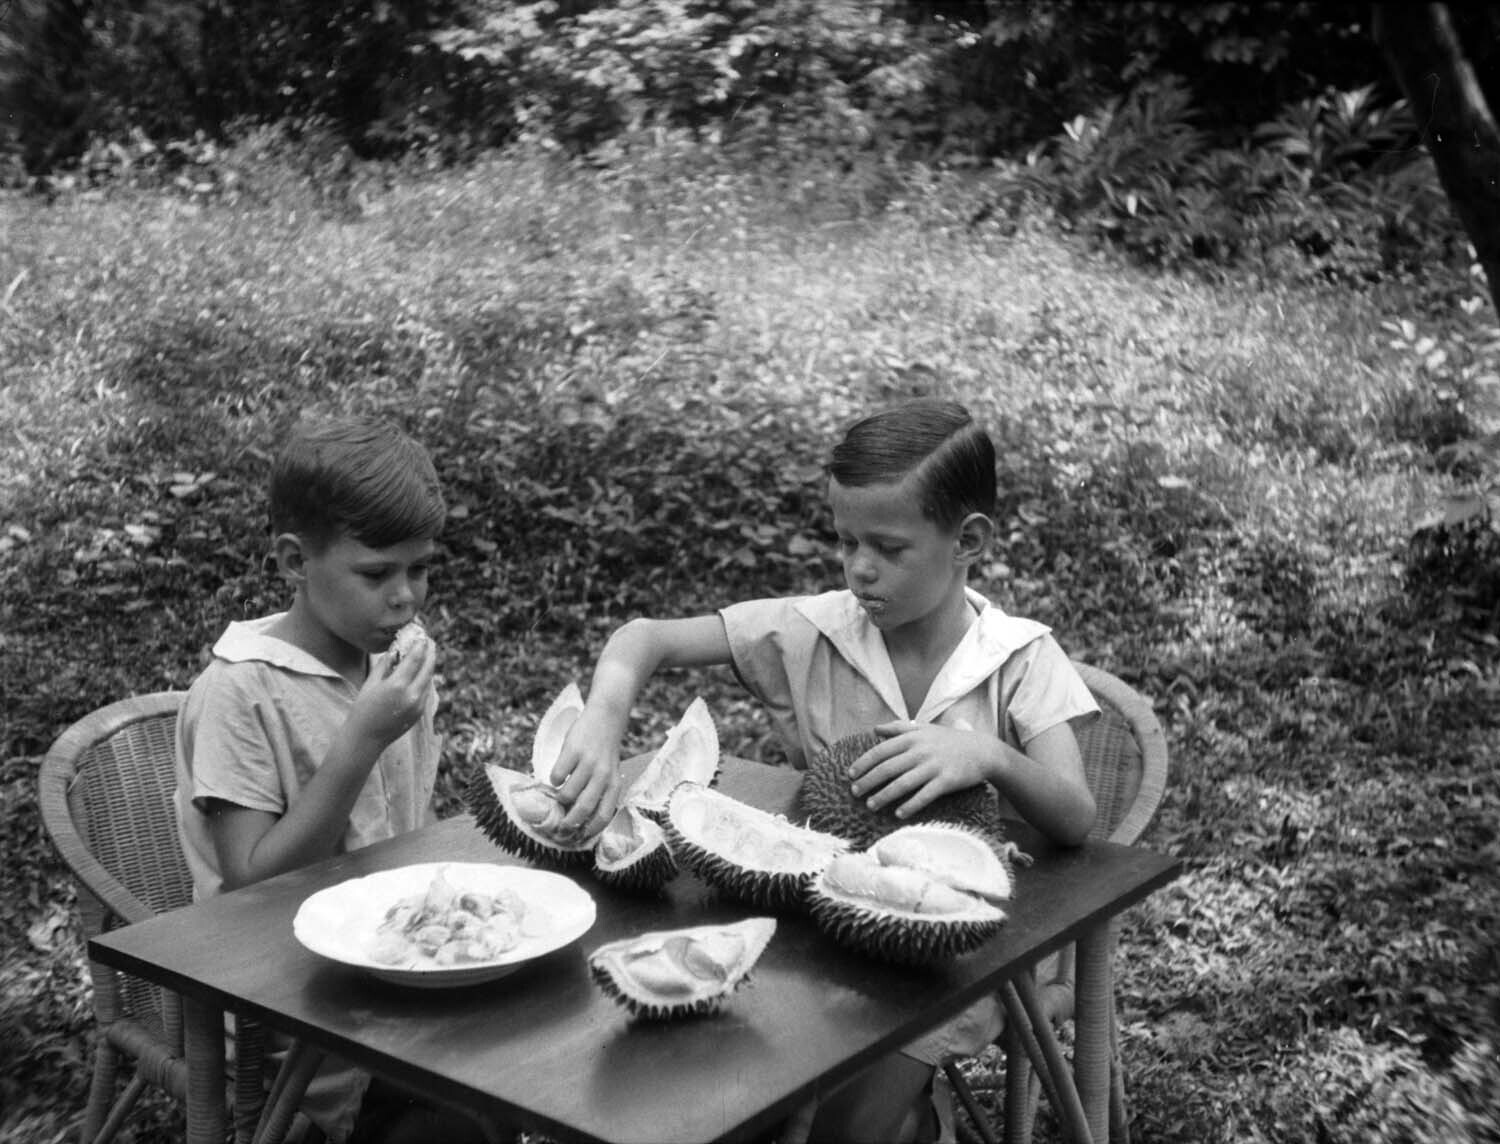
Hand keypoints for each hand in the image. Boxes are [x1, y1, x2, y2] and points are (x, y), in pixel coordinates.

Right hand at [349, 637, 435, 749]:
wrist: (366, 738)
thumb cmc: (363, 709)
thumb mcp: (371, 683)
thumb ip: (385, 664)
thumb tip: (396, 648)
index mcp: (397, 685)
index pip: (415, 659)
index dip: (420, 645)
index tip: (422, 635)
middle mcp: (412, 695)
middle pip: (428, 667)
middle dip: (430, 651)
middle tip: (429, 640)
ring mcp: (418, 705)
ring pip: (429, 678)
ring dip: (430, 664)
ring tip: (428, 652)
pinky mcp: (420, 712)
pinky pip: (426, 690)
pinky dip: (426, 678)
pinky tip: (422, 670)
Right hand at [549, 716, 624, 840]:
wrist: (605, 718)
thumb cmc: (604, 751)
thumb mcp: (608, 772)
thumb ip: (599, 791)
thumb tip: (578, 818)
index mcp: (613, 783)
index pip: (604, 815)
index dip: (590, 830)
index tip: (579, 837)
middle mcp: (603, 775)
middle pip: (584, 809)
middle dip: (569, 822)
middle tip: (560, 825)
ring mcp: (588, 763)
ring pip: (567, 794)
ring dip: (559, 798)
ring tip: (559, 794)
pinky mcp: (573, 751)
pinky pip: (557, 775)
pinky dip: (554, 779)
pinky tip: (558, 774)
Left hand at [848, 721, 994, 819]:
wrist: (983, 750)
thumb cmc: (949, 740)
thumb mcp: (924, 728)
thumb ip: (899, 727)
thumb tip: (875, 729)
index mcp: (912, 737)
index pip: (880, 751)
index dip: (863, 763)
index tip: (850, 774)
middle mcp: (920, 751)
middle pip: (887, 768)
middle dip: (868, 781)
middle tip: (854, 793)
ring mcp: (933, 766)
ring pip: (902, 783)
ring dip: (884, 796)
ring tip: (870, 805)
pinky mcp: (946, 781)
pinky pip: (924, 796)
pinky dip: (910, 805)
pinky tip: (898, 814)